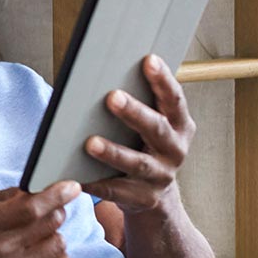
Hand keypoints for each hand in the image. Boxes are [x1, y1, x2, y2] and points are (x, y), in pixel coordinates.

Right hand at [0, 182, 81, 257]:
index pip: (29, 208)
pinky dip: (59, 256)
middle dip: (56, 211)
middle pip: (50, 223)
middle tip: (50, 210)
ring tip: (39, 236)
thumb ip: (2, 194)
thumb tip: (36, 191)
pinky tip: (44, 253)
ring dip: (54, 234)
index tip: (72, 187)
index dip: (55, 195)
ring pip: (59, 243)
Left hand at [84, 54, 193, 214]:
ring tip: (90, 142)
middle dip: (134, 112)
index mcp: (180, 125)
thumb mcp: (151, 124)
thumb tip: (106, 71)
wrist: (153, 193)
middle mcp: (174, 150)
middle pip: (156, 128)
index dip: (163, 80)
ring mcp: (160, 176)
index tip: (148, 60)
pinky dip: (96, 183)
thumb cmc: (144, 145)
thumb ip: (141, 103)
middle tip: (111, 97)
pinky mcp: (142, 198)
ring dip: (113, 152)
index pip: (174, 99)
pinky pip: (116, 190)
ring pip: (136, 163)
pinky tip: (78, 176)